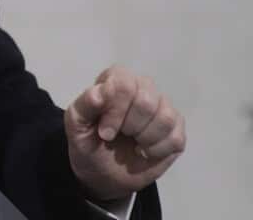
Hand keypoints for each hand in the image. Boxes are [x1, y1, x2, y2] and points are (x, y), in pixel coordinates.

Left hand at [64, 65, 185, 201]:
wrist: (102, 173)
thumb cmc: (88, 142)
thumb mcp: (76, 125)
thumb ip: (84, 105)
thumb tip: (99, 93)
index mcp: (115, 79)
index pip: (124, 84)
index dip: (116, 112)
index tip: (105, 133)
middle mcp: (142, 87)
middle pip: (147, 101)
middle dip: (130, 127)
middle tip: (120, 136)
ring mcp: (162, 107)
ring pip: (165, 118)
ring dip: (145, 139)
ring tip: (133, 142)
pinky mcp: (176, 128)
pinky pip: (176, 138)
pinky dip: (157, 151)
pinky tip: (145, 151)